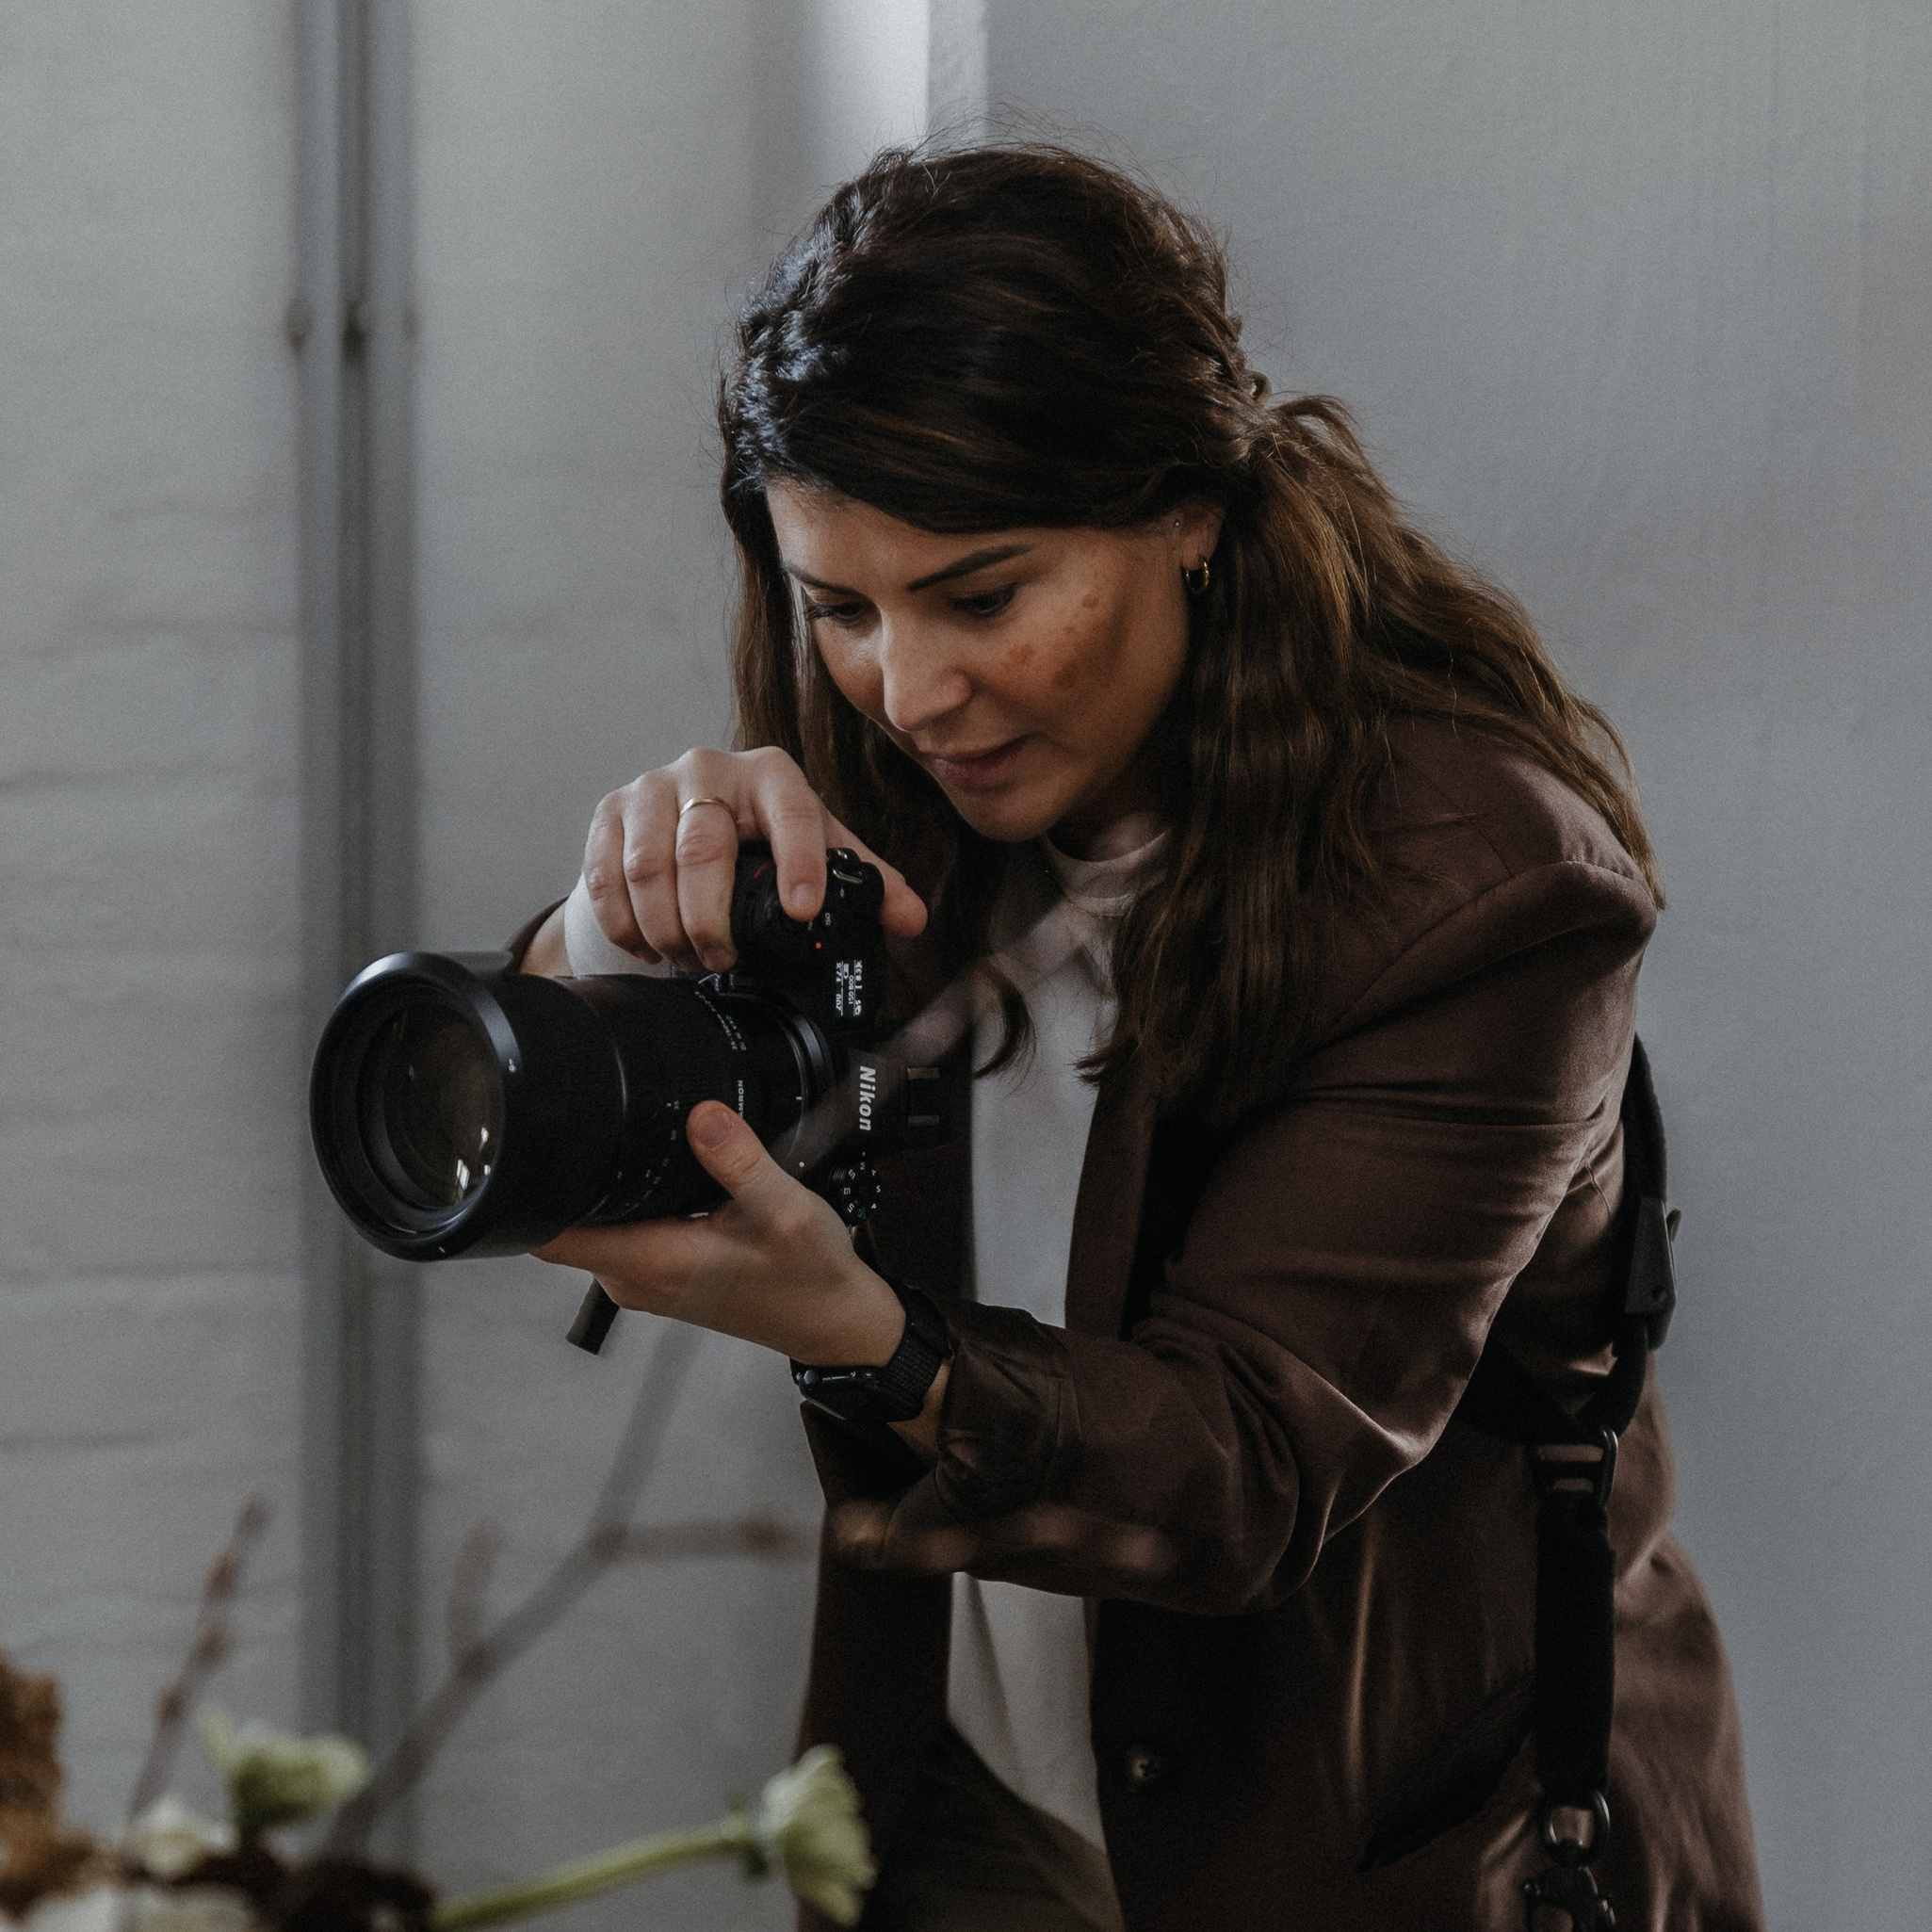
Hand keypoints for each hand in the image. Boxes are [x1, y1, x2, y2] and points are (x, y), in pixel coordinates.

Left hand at [533, 1101, 907, 1367]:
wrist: (835, 1321)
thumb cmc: (809, 1280)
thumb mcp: (783, 1210)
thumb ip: (739, 1160)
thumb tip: (702, 1114)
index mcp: (650, 1262)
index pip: (548, 1236)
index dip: (527, 1195)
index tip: (530, 1149)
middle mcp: (636, 1277)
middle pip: (565, 1224)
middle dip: (572, 1176)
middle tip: (597, 1126)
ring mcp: (646, 1280)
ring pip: (596, 1227)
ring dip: (604, 1192)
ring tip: (640, 1151)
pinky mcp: (662, 1276)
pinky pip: (623, 1235)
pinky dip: (632, 1206)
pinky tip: (667, 1183)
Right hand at [581, 746, 927, 973]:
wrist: (687, 813)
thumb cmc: (763, 833)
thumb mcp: (819, 847)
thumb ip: (867, 881)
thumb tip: (911, 919)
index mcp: (772, 774)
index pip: (792, 814)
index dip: (798, 862)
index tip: (801, 908)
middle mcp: (708, 768)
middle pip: (703, 850)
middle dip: (713, 921)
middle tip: (723, 961)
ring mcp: (652, 788)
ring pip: (648, 868)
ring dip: (667, 928)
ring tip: (688, 958)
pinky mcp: (610, 812)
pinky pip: (607, 877)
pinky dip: (626, 924)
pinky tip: (649, 946)